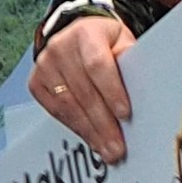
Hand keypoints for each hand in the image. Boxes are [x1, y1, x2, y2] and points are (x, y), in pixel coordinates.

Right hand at [30, 15, 138, 160]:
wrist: (77, 35)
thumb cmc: (107, 42)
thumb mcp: (123, 42)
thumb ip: (131, 62)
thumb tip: (145, 90)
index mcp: (86, 33)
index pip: (97, 65)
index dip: (111, 91)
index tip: (125, 114)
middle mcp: (60, 47)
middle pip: (83, 91)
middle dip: (103, 122)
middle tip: (118, 146)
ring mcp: (44, 65)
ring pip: (68, 105)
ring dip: (90, 131)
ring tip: (107, 149)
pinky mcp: (36, 83)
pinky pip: (56, 111)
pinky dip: (76, 127)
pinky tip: (91, 139)